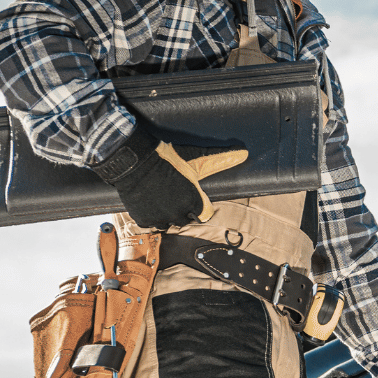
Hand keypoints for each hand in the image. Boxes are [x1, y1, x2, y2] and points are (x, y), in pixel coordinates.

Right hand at [92, 126, 246, 229]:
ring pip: (169, 223)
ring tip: (162, 198)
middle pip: (187, 219)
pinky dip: (151, 215)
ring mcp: (160, 219)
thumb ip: (220, 160)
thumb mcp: (196, 159)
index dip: (200, 204)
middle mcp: (179, 214)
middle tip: (175, 194)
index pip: (205, 214)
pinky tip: (151, 202)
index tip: (192, 195)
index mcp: (195, 202)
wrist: (134, 161)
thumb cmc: (167, 159)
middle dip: (184, 209)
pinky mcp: (144, 220)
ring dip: (168, 214)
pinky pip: (152, 224)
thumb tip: (243, 153)